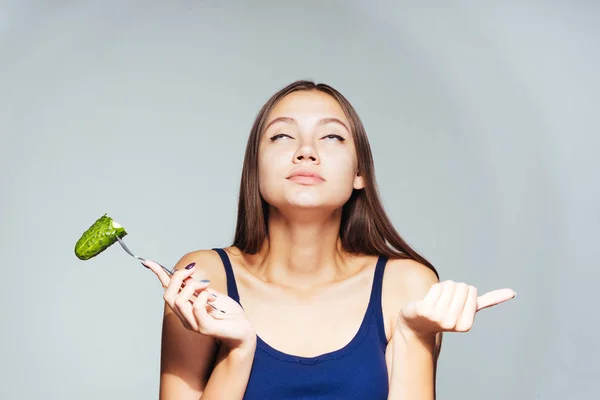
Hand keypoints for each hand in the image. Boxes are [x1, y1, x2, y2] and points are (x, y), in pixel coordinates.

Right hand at [143, 260, 255, 350]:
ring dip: (193, 287)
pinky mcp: (205, 328)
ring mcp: (193, 324)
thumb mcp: (211, 293)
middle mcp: (185, 317)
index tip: (148, 261)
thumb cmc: (227, 313)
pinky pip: (196, 309)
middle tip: (193, 269)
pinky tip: (212, 297)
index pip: (167, 290)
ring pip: (179, 301)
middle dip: (178, 277)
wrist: (242, 330)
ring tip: (207, 287)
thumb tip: (186, 273)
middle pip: (168, 296)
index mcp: (185, 308)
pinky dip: (203, 297)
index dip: (158, 275)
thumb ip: (197, 286)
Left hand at [397, 280, 515, 337]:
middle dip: (453, 289)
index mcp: (466, 325)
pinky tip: (427, 301)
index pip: (472, 290)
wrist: (417, 324)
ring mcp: (437, 317)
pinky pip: (436, 287)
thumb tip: (513, 292)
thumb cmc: (446, 313)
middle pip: (460, 286)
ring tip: (437, 301)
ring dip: (443, 288)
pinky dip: (433, 289)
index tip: (456, 303)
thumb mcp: (468, 309)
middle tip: (444, 302)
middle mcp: (452, 323)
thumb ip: (488, 301)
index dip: (464, 291)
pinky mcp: (424, 310)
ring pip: (448, 284)